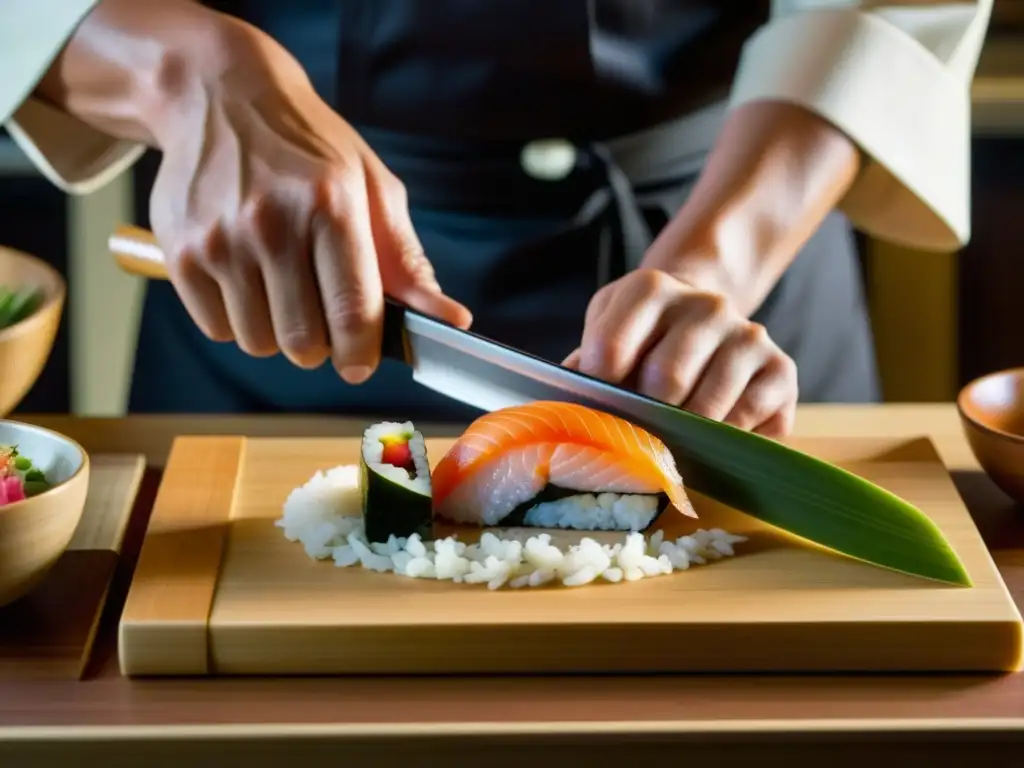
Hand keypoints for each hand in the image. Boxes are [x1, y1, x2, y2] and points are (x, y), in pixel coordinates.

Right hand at [147, 22, 469, 382]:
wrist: (219, 97)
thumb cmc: (309, 148)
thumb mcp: (372, 188)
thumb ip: (408, 261)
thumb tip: (452, 320)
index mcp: (331, 206)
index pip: (353, 312)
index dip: (362, 353)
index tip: (362, 363)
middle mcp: (271, 223)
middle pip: (303, 341)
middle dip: (321, 344)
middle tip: (322, 315)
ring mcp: (219, 240)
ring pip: (259, 342)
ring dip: (278, 332)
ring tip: (282, 286)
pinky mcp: (178, 254)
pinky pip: (218, 329)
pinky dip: (237, 320)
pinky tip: (246, 278)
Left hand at [563, 269, 797, 436]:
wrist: (702, 318)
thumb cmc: (642, 339)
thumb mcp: (605, 333)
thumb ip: (582, 367)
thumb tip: (561, 412)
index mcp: (650, 289)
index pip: (610, 347)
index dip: (597, 390)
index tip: (596, 408)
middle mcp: (705, 304)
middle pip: (664, 379)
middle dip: (644, 418)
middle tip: (637, 434)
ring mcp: (748, 334)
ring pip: (708, 407)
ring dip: (684, 436)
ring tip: (671, 440)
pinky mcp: (781, 368)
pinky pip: (747, 421)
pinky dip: (723, 441)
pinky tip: (710, 436)